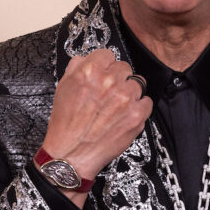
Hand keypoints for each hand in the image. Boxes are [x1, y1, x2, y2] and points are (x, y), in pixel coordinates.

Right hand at [40, 49, 152, 205]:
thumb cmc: (66, 124)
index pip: (108, 54)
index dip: (104, 65)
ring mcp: (126, 98)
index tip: (103, 74)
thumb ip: (77, 67)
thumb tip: (88, 58)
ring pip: (137, 83)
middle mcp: (109, 82)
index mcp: (89, 72)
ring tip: (116, 107)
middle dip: (117, 79)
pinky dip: (138, 107)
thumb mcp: (63, 87)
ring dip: (129, 93)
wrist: (72, 155)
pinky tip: (125, 115)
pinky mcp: (137, 115)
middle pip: (124, 68)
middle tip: (108, 94)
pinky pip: (146, 101)